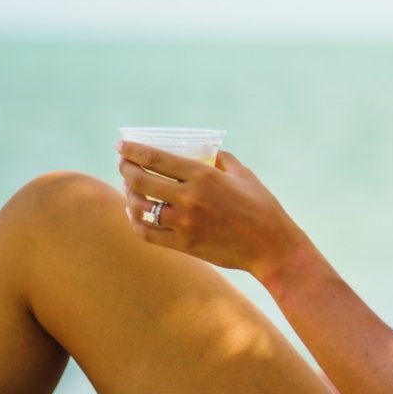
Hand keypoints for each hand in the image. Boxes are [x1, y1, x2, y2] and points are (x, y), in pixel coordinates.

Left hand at [117, 142, 303, 279]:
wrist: (271, 247)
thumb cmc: (262, 207)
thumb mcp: (244, 175)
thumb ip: (222, 160)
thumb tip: (208, 151)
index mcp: (203, 176)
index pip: (155, 159)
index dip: (133, 151)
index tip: (121, 146)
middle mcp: (189, 198)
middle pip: (140, 180)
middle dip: (125, 169)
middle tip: (123, 164)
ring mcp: (184, 223)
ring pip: (139, 207)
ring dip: (128, 195)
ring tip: (128, 188)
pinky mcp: (184, 244)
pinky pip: (147, 232)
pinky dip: (135, 221)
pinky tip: (135, 213)